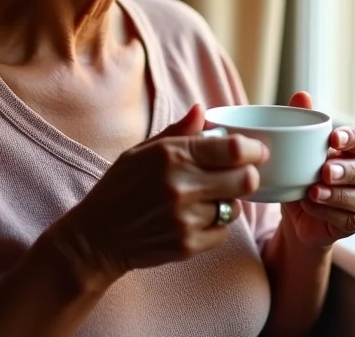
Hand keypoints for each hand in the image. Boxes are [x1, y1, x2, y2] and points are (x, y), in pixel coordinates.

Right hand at [46, 104, 268, 287]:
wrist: (97, 236)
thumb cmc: (120, 186)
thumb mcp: (142, 150)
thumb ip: (177, 131)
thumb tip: (201, 110)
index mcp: (171, 155)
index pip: (233, 149)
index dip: (254, 149)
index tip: (256, 150)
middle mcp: (181, 186)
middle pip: (245, 179)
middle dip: (248, 174)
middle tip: (240, 173)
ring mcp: (185, 218)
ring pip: (235, 207)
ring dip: (228, 200)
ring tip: (207, 196)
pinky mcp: (188, 245)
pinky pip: (222, 231)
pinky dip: (216, 224)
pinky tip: (196, 217)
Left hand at [280, 92, 354, 248]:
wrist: (295, 213)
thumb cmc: (301, 172)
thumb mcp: (296, 148)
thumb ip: (301, 121)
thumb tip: (302, 95)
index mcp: (354, 148)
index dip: (353, 137)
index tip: (334, 138)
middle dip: (347, 170)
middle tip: (325, 171)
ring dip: (337, 195)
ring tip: (313, 192)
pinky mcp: (353, 223)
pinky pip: (349, 219)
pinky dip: (329, 213)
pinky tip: (311, 206)